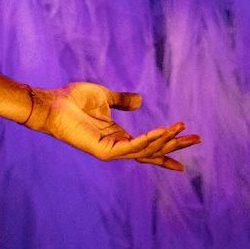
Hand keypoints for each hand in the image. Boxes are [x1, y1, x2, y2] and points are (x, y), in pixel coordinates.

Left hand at [30, 83, 201, 171]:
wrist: (51, 103)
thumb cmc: (72, 100)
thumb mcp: (104, 96)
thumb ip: (123, 100)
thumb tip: (141, 100)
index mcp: (117, 136)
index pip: (148, 146)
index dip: (167, 147)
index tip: (187, 148)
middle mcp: (116, 146)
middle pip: (153, 151)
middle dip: (175, 146)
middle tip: (198, 139)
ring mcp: (110, 151)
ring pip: (146, 149)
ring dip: (166, 140)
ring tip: (182, 129)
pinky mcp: (104, 151)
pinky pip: (133, 146)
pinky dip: (149, 139)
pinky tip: (163, 131)